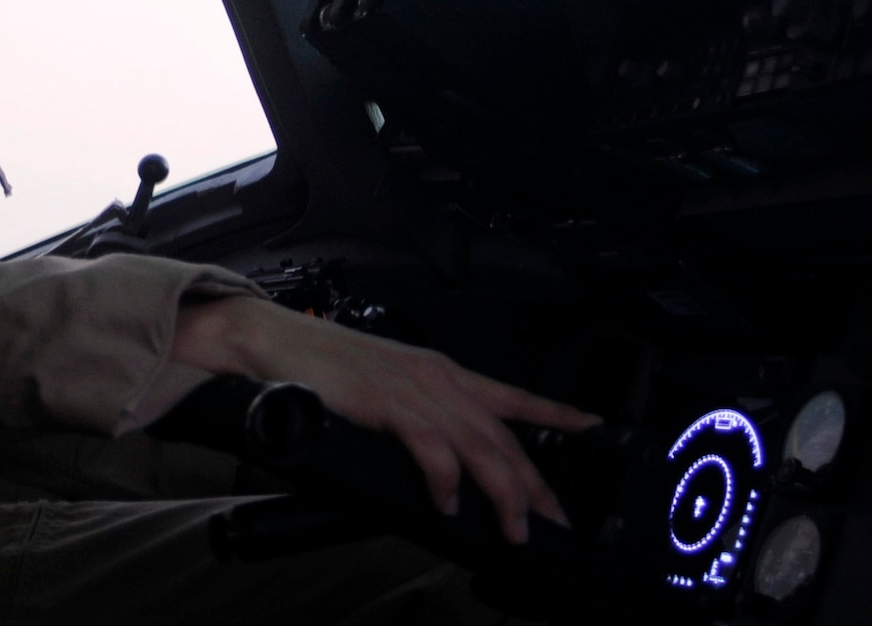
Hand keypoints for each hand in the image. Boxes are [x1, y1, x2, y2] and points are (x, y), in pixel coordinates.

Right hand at [171, 295, 598, 544]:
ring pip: (479, 445)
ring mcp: (415, 388)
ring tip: (514, 530)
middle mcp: (438, 376)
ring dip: (502, 493)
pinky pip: (432, 447)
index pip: (513, 395)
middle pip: (504, 434)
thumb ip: (422, 420)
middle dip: (535, 482)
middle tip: (554, 522)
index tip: (593, 427)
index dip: (556, 414)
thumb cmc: (329, 369)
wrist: (278, 341)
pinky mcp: (387, 401)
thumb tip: (450, 467)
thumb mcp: (390, 389)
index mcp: (443, 372)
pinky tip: (450, 504)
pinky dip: (446, 480)